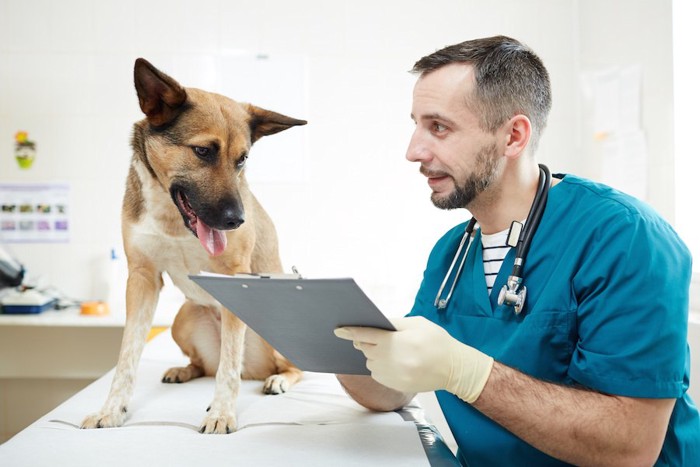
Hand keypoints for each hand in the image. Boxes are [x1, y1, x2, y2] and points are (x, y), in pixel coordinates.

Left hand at [334, 316, 493, 402]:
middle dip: (368, 341)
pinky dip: (380, 367)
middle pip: (366, 348)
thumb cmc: (436, 342)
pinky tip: (396, 361)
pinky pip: (377, 374)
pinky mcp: (395, 385)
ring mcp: (393, 375)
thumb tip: (373, 325)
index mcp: (396, 341)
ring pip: (370, 362)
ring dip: (375, 355)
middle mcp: (392, 359)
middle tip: (380, 338)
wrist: (454, 368)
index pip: (366, 335)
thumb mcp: (416, 323)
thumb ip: (393, 324)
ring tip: (394, 351)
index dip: (350, 331)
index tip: (339, 330)